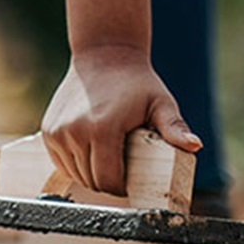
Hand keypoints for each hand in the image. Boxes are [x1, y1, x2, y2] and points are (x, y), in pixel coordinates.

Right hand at [40, 45, 200, 194]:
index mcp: (102, 129)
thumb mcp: (160, 104)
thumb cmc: (137, 83)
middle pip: (91, 180)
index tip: (131, 181)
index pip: (109, 180)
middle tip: (122, 170)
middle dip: (108, 183)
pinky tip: (90, 152)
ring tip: (107, 159)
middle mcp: (75, 132)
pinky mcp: (48, 132)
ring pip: (75, 175)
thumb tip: (194, 145)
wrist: (103, 55)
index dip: (122, 188)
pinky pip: (62, 163)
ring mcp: (58, 133)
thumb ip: (174, 128)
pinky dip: (75, 165)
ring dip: (91, 174)